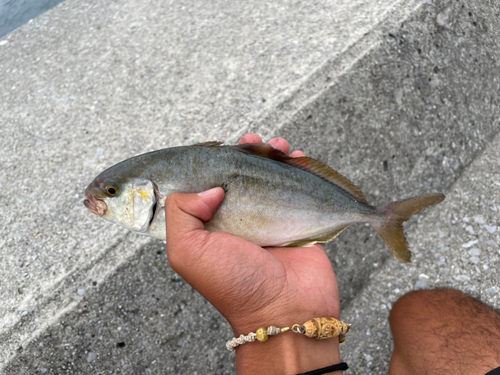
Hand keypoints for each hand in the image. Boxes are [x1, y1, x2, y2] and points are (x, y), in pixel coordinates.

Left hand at [165, 134, 341, 373]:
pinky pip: (298, 187)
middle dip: (246, 153)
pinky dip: (299, 168)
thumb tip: (212, 187)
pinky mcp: (297, 219)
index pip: (206, 183)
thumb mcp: (187, 251)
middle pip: (240, 174)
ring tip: (278, 147)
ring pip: (269, 176)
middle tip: (253, 144)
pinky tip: (296, 157)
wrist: (285, 309)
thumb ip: (181, 211)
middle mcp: (238, 218)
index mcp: (210, 224)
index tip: (221, 147)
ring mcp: (269, 217)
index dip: (212, 161)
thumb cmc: (234, 284)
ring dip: (273, 155)